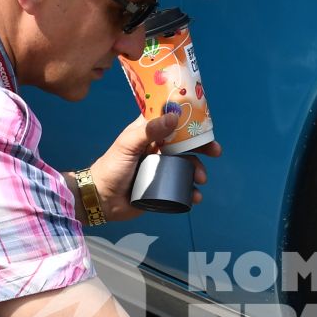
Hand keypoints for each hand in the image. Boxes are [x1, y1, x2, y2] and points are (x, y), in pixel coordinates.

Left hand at [80, 107, 220, 221]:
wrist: (101, 199)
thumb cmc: (111, 167)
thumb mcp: (128, 144)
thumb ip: (149, 130)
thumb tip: (174, 117)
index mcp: (149, 134)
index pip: (172, 120)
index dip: (189, 119)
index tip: (205, 121)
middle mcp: (157, 149)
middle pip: (185, 144)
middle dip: (202, 147)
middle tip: (215, 151)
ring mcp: (161, 169)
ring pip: (187, 166)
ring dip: (198, 171)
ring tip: (200, 180)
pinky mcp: (162, 188)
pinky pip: (182, 188)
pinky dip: (191, 191)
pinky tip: (194, 196)